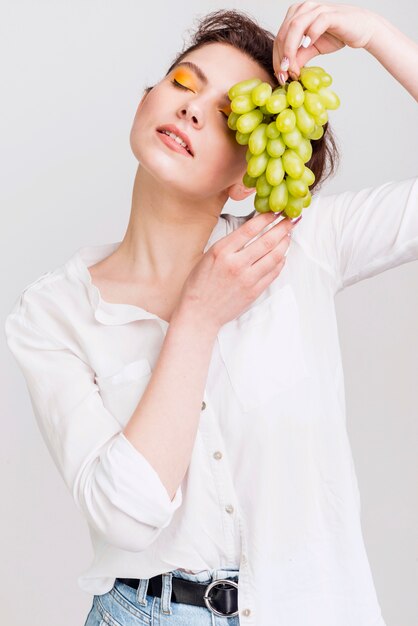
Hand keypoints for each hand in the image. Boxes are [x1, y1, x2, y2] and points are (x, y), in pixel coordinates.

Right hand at [175, 212, 300, 330]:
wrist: (199, 313)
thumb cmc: (200, 285)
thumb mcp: (208, 256)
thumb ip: (230, 243)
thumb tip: (252, 228)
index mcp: (221, 251)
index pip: (251, 228)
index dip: (267, 217)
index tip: (275, 212)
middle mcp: (236, 264)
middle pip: (267, 240)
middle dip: (283, 227)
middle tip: (291, 220)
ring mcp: (247, 279)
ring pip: (275, 256)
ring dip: (285, 243)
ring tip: (289, 235)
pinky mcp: (254, 291)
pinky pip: (274, 272)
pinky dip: (281, 261)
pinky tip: (283, 255)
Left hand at [273, 1, 379, 82]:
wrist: (361, 29)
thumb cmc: (336, 36)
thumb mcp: (312, 50)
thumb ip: (298, 57)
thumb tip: (285, 71)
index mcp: (296, 15)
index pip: (280, 37)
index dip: (277, 58)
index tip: (280, 76)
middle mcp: (304, 8)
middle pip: (284, 33)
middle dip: (281, 57)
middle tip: (283, 75)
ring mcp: (317, 9)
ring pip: (295, 26)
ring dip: (290, 49)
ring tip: (291, 67)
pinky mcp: (331, 14)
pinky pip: (317, 22)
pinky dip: (310, 35)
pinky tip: (307, 46)